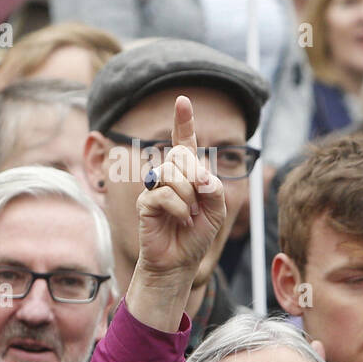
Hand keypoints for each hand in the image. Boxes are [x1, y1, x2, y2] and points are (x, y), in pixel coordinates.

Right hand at [133, 96, 225, 281]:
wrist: (179, 261)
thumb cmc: (197, 234)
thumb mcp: (217, 211)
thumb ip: (214, 189)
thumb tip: (200, 174)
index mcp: (188, 174)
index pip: (184, 144)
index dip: (183, 122)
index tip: (182, 100)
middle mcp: (169, 175)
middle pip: (181, 157)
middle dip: (195, 179)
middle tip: (197, 204)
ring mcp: (155, 187)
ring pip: (172, 174)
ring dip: (188, 197)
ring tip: (187, 215)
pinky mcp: (145, 202)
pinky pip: (164, 194)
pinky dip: (178, 209)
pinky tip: (179, 220)